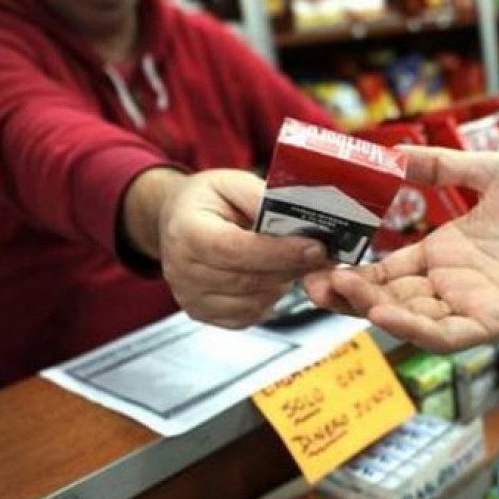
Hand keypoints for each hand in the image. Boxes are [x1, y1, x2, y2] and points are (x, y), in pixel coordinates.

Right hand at [128, 168, 328, 327]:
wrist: (177, 220)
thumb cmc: (207, 200)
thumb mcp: (232, 183)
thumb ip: (262, 198)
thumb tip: (299, 219)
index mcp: (186, 231)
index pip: (235, 250)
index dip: (278, 252)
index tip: (315, 248)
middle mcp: (181, 270)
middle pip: (247, 280)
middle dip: (291, 268)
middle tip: (321, 254)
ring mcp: (190, 297)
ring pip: (253, 302)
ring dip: (282, 283)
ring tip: (294, 261)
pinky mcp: (202, 314)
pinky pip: (248, 316)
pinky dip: (268, 298)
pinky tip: (273, 276)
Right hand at [304, 147, 498, 350]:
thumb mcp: (490, 171)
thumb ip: (441, 168)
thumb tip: (394, 154)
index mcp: (448, 251)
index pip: (389, 269)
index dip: (354, 270)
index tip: (319, 261)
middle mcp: (456, 281)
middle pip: (392, 299)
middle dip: (351, 296)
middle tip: (313, 282)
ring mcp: (476, 302)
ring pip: (414, 320)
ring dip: (376, 310)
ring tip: (340, 292)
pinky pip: (452, 334)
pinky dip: (419, 329)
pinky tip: (388, 312)